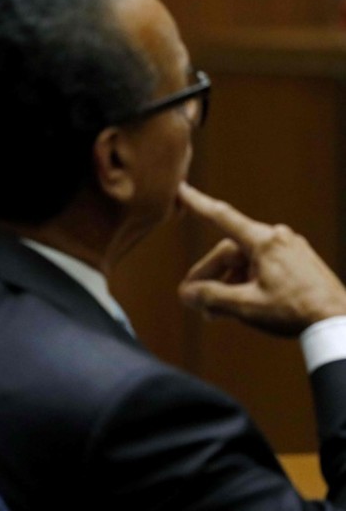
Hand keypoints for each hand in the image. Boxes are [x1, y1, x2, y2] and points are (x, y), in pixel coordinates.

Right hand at [178, 183, 345, 336]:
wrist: (340, 323)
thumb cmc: (295, 312)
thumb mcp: (246, 306)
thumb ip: (211, 297)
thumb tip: (186, 294)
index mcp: (264, 241)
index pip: (222, 217)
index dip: (198, 204)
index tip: (181, 189)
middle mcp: (278, 238)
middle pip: (230, 253)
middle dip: (211, 278)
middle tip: (196, 303)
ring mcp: (291, 249)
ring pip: (246, 262)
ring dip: (229, 285)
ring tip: (218, 313)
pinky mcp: (300, 262)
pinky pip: (263, 267)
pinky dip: (247, 283)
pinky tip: (242, 306)